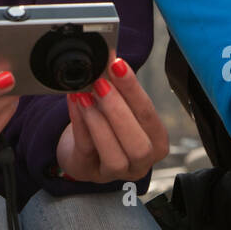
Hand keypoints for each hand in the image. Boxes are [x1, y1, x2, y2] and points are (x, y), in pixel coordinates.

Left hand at [55, 57, 168, 183]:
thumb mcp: (118, 104)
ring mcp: (115, 173)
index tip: (118, 66)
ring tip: (85, 95)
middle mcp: (141, 162)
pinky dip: (79, 124)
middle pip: (138, 145)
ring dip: (99, 122)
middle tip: (101, 83)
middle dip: (119, 111)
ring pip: (114, 156)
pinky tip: (75, 102)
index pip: (149, 117)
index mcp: (156, 141)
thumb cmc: (107, 123)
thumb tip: (110, 56)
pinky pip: (86, 150)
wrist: (82, 147)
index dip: (134, 91)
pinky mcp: (89, 173)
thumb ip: (117, 86)